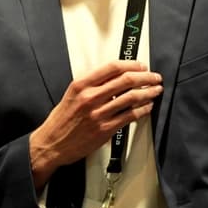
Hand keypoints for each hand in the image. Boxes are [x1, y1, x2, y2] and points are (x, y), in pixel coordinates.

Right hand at [29, 60, 162, 184]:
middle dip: (145, 78)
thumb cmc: (62, 120)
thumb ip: (91, 84)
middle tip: (154, 78)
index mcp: (81, 85)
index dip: (131, 64)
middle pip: (126, 81)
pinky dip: (142, 110)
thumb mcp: (72, 94)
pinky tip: (147, 107)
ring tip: (155, 91)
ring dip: (148, 93)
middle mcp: (90, 97)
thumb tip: (115, 77)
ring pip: (131, 98)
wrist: (52, 143)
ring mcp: (98, 114)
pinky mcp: (105, 129)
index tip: (141, 66)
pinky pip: (130, 116)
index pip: (112, 68)